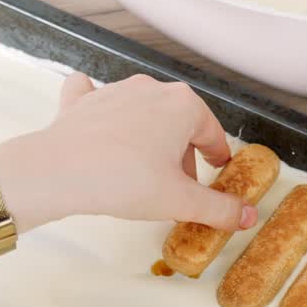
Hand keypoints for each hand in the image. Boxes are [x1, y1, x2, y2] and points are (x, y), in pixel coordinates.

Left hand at [0, 72, 257, 231]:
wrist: (59, 172)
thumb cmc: (123, 180)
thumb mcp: (181, 202)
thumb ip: (220, 209)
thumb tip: (248, 217)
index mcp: (184, 106)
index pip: (213, 135)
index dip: (218, 160)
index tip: (218, 173)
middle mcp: (153, 89)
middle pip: (180, 124)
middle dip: (183, 155)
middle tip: (179, 188)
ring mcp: (116, 91)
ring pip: (144, 113)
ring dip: (150, 139)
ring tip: (144, 173)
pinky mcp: (83, 101)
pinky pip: (97, 96)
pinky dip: (102, 108)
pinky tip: (100, 119)